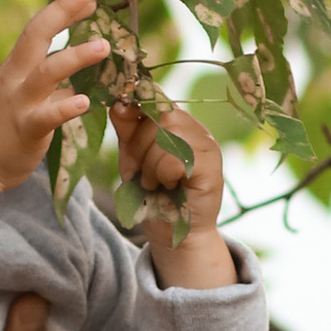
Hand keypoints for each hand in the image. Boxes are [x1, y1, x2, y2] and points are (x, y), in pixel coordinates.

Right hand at [0, 0, 110, 196]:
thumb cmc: (1, 126)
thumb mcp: (20, 91)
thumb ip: (47, 74)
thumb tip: (81, 57)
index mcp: (16, 67)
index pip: (37, 29)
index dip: (60, 9)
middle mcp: (16, 79)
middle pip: (36, 37)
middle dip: (61, 13)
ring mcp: (19, 104)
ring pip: (45, 74)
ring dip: (75, 57)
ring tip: (102, 46)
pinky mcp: (26, 131)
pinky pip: (47, 117)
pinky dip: (65, 108)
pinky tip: (85, 101)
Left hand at [113, 93, 236, 288]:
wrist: (171, 233)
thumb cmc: (152, 194)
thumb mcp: (132, 157)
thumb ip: (127, 128)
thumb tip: (118, 101)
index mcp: (177, 122)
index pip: (155, 97)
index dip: (137, 113)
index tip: (130, 139)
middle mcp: (195, 128)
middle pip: (159, 115)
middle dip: (140, 147)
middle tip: (145, 174)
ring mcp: (207, 145)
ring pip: (166, 135)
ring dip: (151, 166)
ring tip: (157, 182)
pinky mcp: (212, 166)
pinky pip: (175, 159)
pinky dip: (163, 176)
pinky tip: (170, 188)